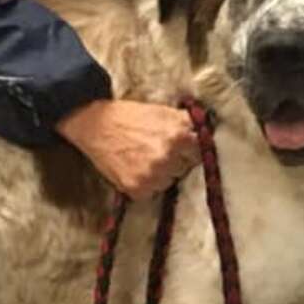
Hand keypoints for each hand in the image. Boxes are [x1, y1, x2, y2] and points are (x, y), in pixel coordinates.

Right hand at [56, 100, 199, 199]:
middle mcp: (168, 158)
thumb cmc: (130, 115)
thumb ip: (187, 122)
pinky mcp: (138, 189)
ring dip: (162, 174)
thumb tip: (207, 130)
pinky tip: (135, 168)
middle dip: (177, 160)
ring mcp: (153, 176)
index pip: (201, 152)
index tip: (182, 146)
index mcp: (178, 136)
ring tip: (144, 158)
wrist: (95, 125)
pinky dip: (147, 184)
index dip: (190, 148)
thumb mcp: (163, 111)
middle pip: (185, 167)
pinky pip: (153, 191)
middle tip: (157, 149)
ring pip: (170, 181)